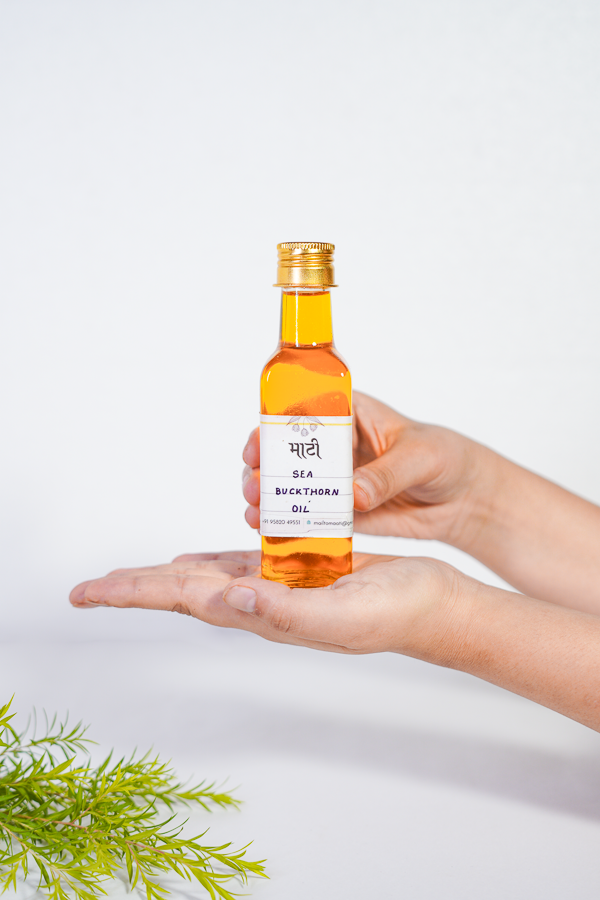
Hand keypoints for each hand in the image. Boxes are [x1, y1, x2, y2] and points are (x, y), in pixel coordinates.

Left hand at [69, 551, 463, 659]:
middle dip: (135, 587)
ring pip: (205, 577)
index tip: (90, 592)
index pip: (183, 599)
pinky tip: (195, 560)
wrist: (435, 608)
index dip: (135, 593)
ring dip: (164, 577)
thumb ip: (283, 610)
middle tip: (88, 588)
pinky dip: (210, 559)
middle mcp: (262, 603)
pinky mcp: (299, 570)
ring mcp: (278, 587)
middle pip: (182, 590)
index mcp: (264, 612)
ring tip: (129, 577)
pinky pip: (240, 562)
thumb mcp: (342, 614)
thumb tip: (224, 598)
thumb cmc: (398, 614)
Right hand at [243, 391, 494, 547]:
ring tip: (255, 514)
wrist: (465, 499)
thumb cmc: (447, 459)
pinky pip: (307, 515)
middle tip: (253, 487)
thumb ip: (386, 475)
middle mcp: (334, 445)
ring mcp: (333, 479)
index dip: (273, 428)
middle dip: (262, 468)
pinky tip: (269, 533)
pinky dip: (286, 524)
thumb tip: (354, 493)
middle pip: (285, 452)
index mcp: (349, 414)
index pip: (302, 413)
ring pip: (289, 485)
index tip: (257, 446)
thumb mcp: (420, 458)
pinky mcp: (338, 511)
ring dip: (267, 498)